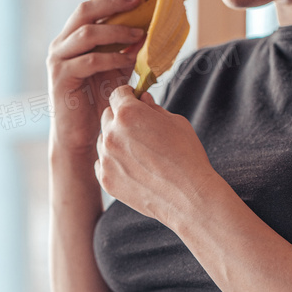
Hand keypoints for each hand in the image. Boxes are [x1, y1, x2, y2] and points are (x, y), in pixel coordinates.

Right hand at [47, 0, 146, 157]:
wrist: (78, 137)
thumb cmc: (96, 103)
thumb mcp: (113, 70)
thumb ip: (124, 50)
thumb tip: (148, 30)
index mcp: (71, 38)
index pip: (90, 5)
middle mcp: (61, 44)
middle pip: (85, 11)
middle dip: (113, 2)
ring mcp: (58, 60)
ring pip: (87, 33)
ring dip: (116, 30)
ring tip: (139, 33)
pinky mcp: (61, 78)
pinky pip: (89, 61)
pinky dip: (112, 57)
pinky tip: (129, 60)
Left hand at [95, 85, 221, 228]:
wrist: (188, 196)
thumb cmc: (187, 156)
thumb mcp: (175, 122)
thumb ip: (153, 108)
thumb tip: (142, 99)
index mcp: (128, 113)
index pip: (117, 94)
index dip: (128, 96)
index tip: (134, 101)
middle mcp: (112, 134)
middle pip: (108, 116)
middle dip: (121, 117)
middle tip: (139, 129)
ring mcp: (106, 158)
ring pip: (103, 141)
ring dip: (116, 141)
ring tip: (139, 152)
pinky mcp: (106, 180)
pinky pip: (102, 163)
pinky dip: (113, 162)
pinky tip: (132, 167)